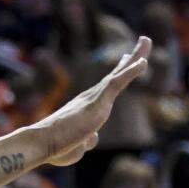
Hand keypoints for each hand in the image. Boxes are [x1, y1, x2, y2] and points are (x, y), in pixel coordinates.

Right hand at [33, 36, 150, 165]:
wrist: (42, 143)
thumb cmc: (54, 147)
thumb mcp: (76, 146)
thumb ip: (86, 140)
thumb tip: (92, 138)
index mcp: (86, 106)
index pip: (107, 85)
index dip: (119, 71)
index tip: (127, 58)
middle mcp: (90, 97)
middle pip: (116, 74)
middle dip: (131, 57)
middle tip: (144, 41)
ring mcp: (94, 97)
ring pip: (119, 73)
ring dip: (136, 56)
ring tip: (146, 40)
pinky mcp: (97, 101)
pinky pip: (117, 82)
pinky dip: (131, 71)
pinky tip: (143, 61)